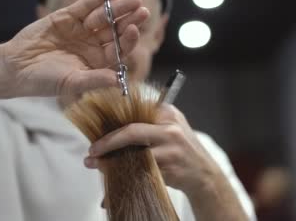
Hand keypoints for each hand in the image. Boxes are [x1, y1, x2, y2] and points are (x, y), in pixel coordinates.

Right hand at [0, 0, 149, 96]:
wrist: (16, 68)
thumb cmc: (44, 81)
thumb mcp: (72, 83)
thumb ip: (95, 80)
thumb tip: (119, 82)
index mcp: (98, 62)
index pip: (119, 49)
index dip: (129, 40)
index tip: (135, 30)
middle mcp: (93, 45)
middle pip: (116, 30)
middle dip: (130, 20)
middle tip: (143, 11)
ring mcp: (81, 29)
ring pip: (105, 16)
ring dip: (119, 7)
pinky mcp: (68, 16)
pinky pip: (86, 5)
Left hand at [84, 103, 221, 197]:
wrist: (204, 174)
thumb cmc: (180, 149)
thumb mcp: (169, 127)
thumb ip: (146, 122)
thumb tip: (109, 128)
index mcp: (167, 112)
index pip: (133, 112)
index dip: (113, 123)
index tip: (96, 131)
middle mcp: (170, 128)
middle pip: (131, 132)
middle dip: (108, 142)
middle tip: (92, 151)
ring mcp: (171, 149)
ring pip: (133, 155)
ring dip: (111, 162)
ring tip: (95, 165)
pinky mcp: (170, 168)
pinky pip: (140, 172)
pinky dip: (124, 177)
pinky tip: (111, 182)